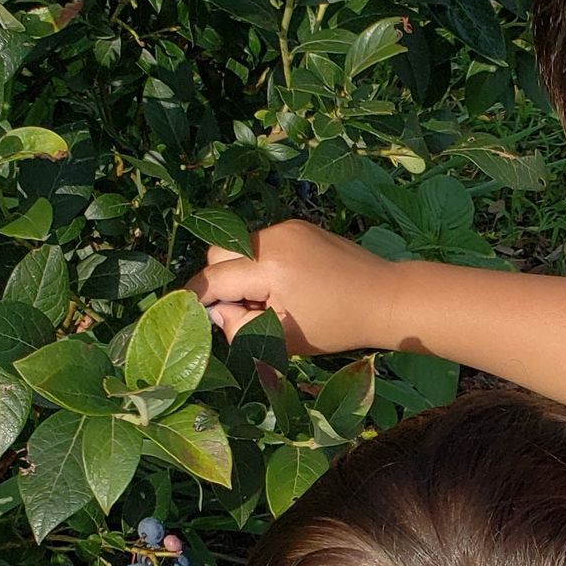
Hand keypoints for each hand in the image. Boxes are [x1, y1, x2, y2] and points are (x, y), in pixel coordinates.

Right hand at [186, 219, 398, 357]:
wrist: (386, 297)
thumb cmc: (337, 326)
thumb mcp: (283, 338)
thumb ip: (239, 326)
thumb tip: (215, 309)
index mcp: (269, 266)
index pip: (214, 278)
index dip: (194, 296)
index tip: (180, 309)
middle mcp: (274, 237)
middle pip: (219, 253)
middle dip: (220, 281)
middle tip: (244, 310)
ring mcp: (288, 227)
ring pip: (240, 246)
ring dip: (242, 272)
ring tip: (271, 301)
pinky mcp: (300, 226)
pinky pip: (263, 243)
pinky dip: (262, 264)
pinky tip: (288, 286)